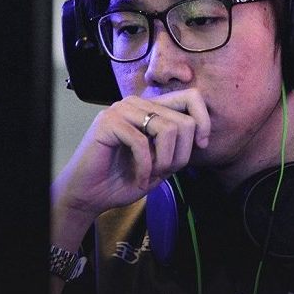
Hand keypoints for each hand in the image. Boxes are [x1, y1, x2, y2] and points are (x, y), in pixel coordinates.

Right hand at [51, 88, 210, 230]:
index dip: (203, 122)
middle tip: (165, 172)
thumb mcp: (161, 162)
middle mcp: (138, 103)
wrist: (89, 195)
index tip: (201, 146)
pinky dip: (145, 167)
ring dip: (164, 161)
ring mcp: (122, 109)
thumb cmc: (123, 179)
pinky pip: (142, 142)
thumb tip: (202, 135)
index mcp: (151, 107)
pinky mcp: (108, 122)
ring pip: (167, 129)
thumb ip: (179, 145)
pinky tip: (139, 179)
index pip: (191, 97)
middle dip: (181, 155)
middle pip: (184, 121)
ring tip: (151, 175)